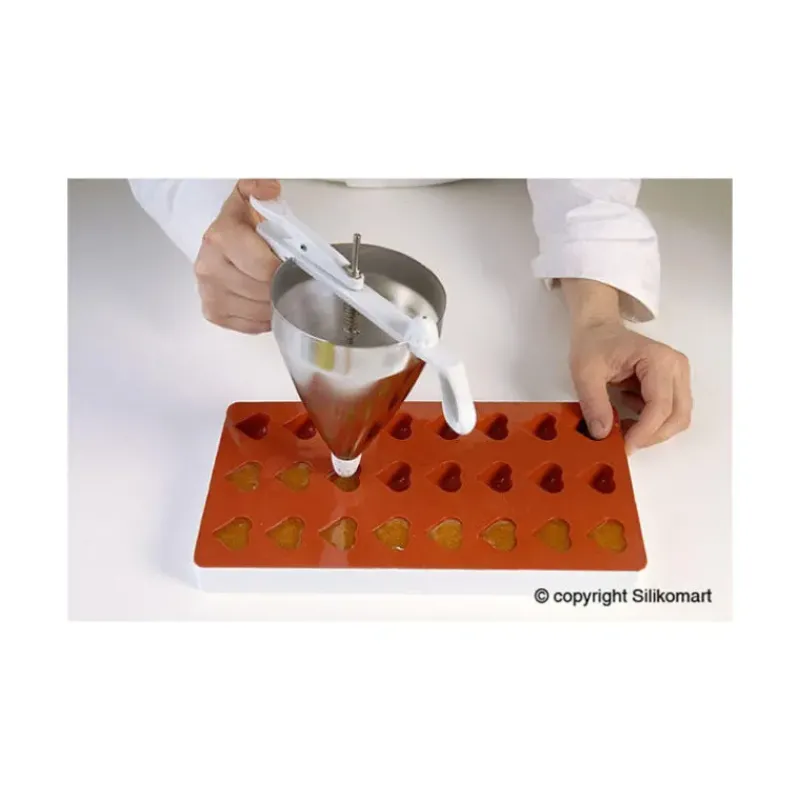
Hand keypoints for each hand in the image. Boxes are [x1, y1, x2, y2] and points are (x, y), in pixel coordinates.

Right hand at [194, 179, 281, 332]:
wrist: (218, 240)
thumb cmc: (241, 225)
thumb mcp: (249, 199)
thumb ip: (260, 188)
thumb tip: (268, 188)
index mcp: (221, 238)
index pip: (266, 268)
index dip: (288, 270)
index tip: (296, 266)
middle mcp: (209, 267)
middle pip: (265, 292)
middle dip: (283, 286)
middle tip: (290, 277)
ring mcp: (209, 293)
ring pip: (260, 311)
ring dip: (275, 303)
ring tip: (278, 288)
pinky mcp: (213, 313)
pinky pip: (250, 325)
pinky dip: (264, 317)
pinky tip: (265, 301)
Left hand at [561, 279, 692, 452]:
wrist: (598, 327)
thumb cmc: (593, 344)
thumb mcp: (585, 373)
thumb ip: (594, 403)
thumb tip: (602, 434)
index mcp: (659, 360)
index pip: (660, 406)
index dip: (644, 432)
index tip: (624, 447)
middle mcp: (677, 368)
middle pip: (678, 416)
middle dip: (652, 436)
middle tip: (625, 444)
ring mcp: (677, 376)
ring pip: (676, 418)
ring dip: (652, 431)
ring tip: (622, 429)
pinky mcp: (671, 384)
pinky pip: (668, 413)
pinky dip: (649, 423)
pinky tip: (626, 415)